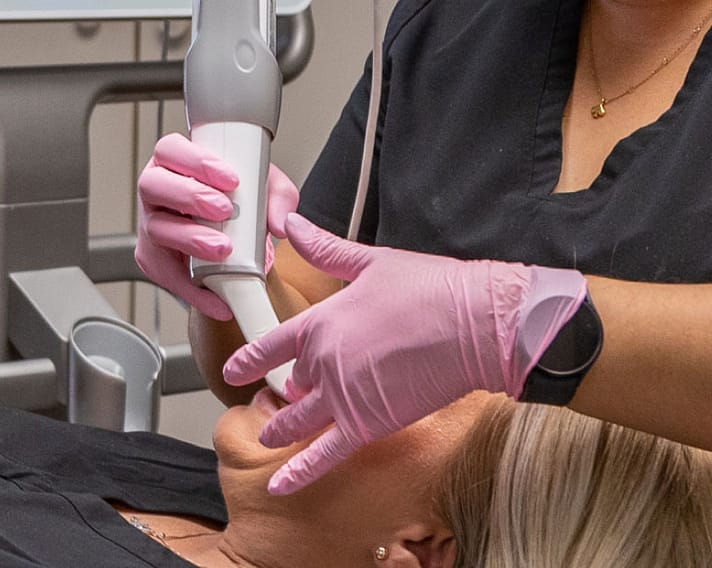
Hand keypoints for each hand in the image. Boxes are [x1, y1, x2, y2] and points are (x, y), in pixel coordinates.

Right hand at [135, 132, 299, 319]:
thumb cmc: (238, 198)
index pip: (171, 149)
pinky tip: (219, 297)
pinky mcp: (156, 259)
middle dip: (190, 196)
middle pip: (153, 185)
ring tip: (223, 248)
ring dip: (190, 238)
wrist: (236, 233)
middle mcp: (156, 190)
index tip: (231, 178)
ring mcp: (152, 224)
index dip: (195, 161)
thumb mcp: (264, 187)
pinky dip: (194, 290)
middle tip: (224, 210)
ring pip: (156, 228)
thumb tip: (282, 223)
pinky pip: (167, 276)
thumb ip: (278, 197)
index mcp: (175, 161)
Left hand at [223, 215, 587, 494]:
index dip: (249, 358)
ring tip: (269, 439)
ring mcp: (343, 397)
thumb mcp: (372, 262)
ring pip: (298, 422)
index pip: (272, 343)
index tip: (234, 370)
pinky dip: (299, 473)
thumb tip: (293, 225)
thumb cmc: (432, 288)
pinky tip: (279, 486)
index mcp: (322, 321)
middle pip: (293, 383)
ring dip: (281, 431)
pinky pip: (324, 455)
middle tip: (290, 396)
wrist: (477, 323)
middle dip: (290, 390)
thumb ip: (328, 251)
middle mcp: (324, 361)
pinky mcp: (368, 424)